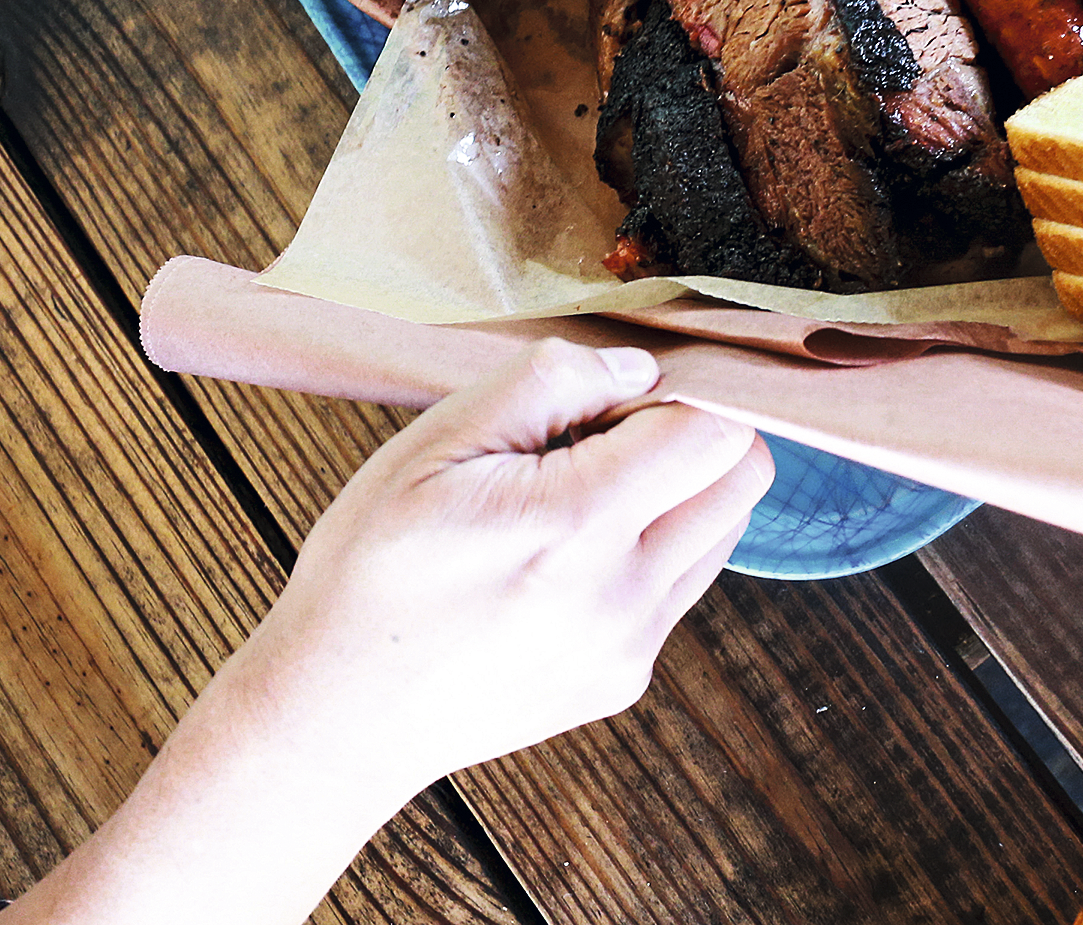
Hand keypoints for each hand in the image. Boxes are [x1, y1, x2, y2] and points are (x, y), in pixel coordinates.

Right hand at [0, 341, 770, 924]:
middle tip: (600, 438)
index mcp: (575, 525)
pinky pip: (678, 588)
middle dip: (696, 435)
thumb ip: (544, 385)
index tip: (614, 396)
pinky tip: (560, 559)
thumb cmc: (372, 567)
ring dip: (678, 494)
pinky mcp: (623, 680)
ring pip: (721, 532)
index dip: (677, 391)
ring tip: (573, 499)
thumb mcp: (431, 445)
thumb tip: (638, 370)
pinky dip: (648, 553)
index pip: (715, 430)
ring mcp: (630, 646)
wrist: (339, 713)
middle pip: (744, 477)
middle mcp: (621, 595)